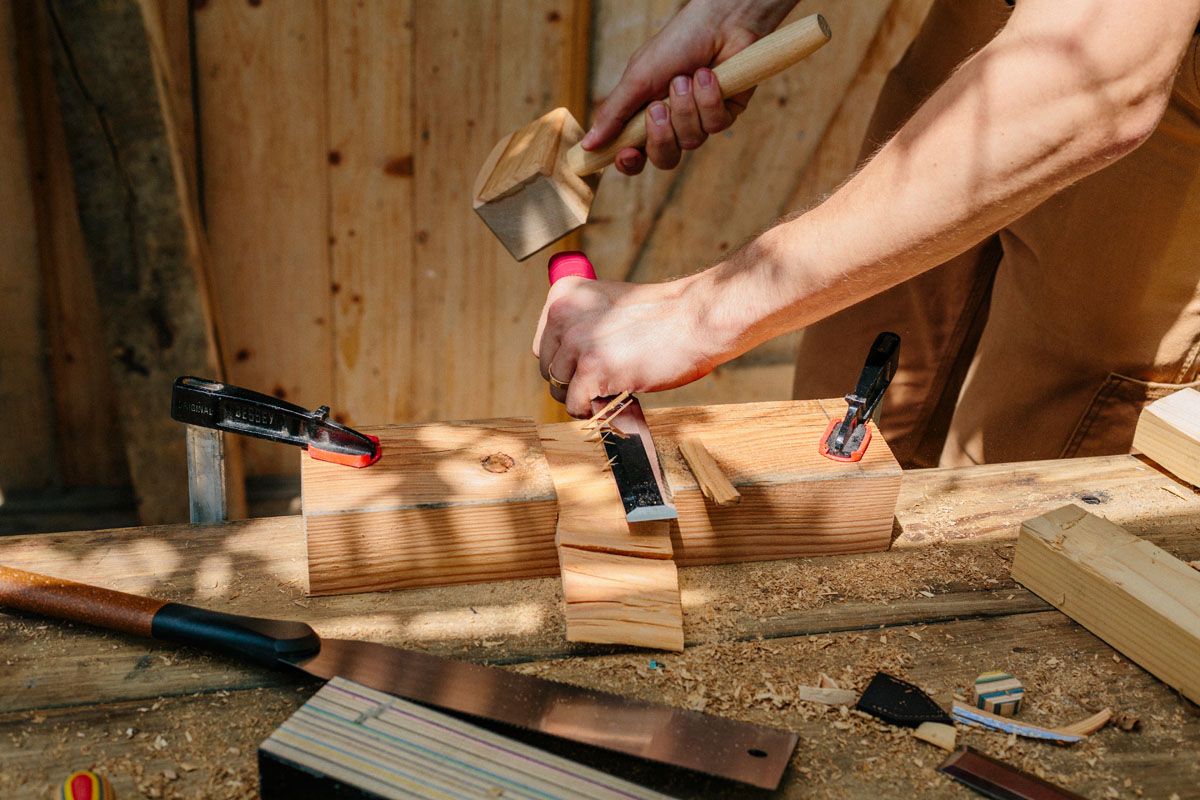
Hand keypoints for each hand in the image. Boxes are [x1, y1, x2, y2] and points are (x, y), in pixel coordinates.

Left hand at [532, 276, 718, 417]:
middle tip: (604, 381)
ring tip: (613, 389)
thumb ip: (583, 324)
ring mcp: (576, 342)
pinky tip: (614, 400)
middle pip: (548, 367)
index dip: (567, 361)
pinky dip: (593, 411)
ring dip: (585, 396)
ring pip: (559, 389)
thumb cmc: (662, 316)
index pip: (544, 343)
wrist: (695, 319)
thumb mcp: (610, 306)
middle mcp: (563, 314)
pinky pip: (576, 405)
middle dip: (573, 380)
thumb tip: (563, 365)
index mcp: (565, 294)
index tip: (589, 365)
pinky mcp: (591, 369)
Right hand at [580, 0, 796, 173]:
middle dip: (661, 135)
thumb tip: (588, 145)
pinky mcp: (725, 114)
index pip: (635, 156)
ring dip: (686, 107)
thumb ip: (613, 114)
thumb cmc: (674, 44)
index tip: (628, 154)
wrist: (716, 22)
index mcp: (645, 117)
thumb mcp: (637, 79)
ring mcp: (700, 121)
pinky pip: (715, 125)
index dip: (631, 162)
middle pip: (664, 158)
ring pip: (691, 142)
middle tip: (659, 107)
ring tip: (686, 77)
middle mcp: (672, 124)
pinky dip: (708, 99)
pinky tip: (708, 76)